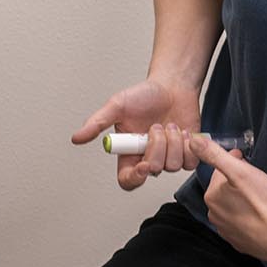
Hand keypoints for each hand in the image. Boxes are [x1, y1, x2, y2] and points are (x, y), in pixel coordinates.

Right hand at [72, 79, 201, 191]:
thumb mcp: (117, 106)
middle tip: (156, 126)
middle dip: (157, 145)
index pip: (128, 180)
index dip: (135, 178)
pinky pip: (190, 162)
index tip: (143, 164)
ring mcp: (169, 159)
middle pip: (154, 170)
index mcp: (129, 154)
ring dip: (173, 141)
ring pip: (174, 165)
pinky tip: (182, 131)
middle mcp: (148, 159)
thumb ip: (97, 123)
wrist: (172, 86)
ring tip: (169, 125)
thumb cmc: (144, 95)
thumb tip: (76, 138)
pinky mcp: (188, 155)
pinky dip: (188, 144)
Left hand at [192, 136, 266, 266]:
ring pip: (233, 206)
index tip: (244, 158)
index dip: (234, 162)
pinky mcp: (240, 240)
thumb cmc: (265, 205)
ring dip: (242, 198)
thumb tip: (195, 141)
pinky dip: (248, 215)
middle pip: (225, 189)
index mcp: (212, 197)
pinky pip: (242, 222)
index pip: (220, 171)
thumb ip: (215, 155)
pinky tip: (260, 212)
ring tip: (259, 195)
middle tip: (255, 177)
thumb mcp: (240, 172)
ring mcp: (227, 230)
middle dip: (237, 180)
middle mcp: (215, 215)